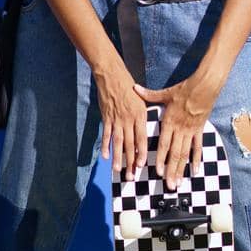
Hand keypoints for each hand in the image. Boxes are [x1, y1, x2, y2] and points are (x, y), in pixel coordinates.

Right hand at [96, 64, 149, 181]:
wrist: (112, 75)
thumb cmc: (128, 86)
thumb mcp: (141, 99)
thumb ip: (142, 116)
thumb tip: (144, 131)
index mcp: (140, 115)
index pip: (141, 138)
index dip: (141, 153)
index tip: (141, 165)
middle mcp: (129, 119)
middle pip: (130, 144)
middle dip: (130, 161)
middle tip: (131, 176)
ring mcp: (117, 119)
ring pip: (118, 142)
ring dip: (118, 157)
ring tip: (118, 170)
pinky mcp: (106, 117)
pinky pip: (106, 134)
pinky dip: (105, 145)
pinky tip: (105, 156)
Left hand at [132, 76, 217, 189]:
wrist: (204, 86)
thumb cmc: (184, 89)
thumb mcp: (165, 93)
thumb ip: (149, 95)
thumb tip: (134, 88)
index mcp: (169, 121)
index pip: (163, 144)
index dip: (161, 159)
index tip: (158, 172)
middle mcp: (179, 129)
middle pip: (175, 154)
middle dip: (171, 171)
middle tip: (169, 185)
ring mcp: (190, 131)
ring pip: (185, 154)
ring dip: (182, 169)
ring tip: (179, 182)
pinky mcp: (199, 130)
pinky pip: (198, 147)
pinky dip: (196, 159)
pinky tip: (194, 171)